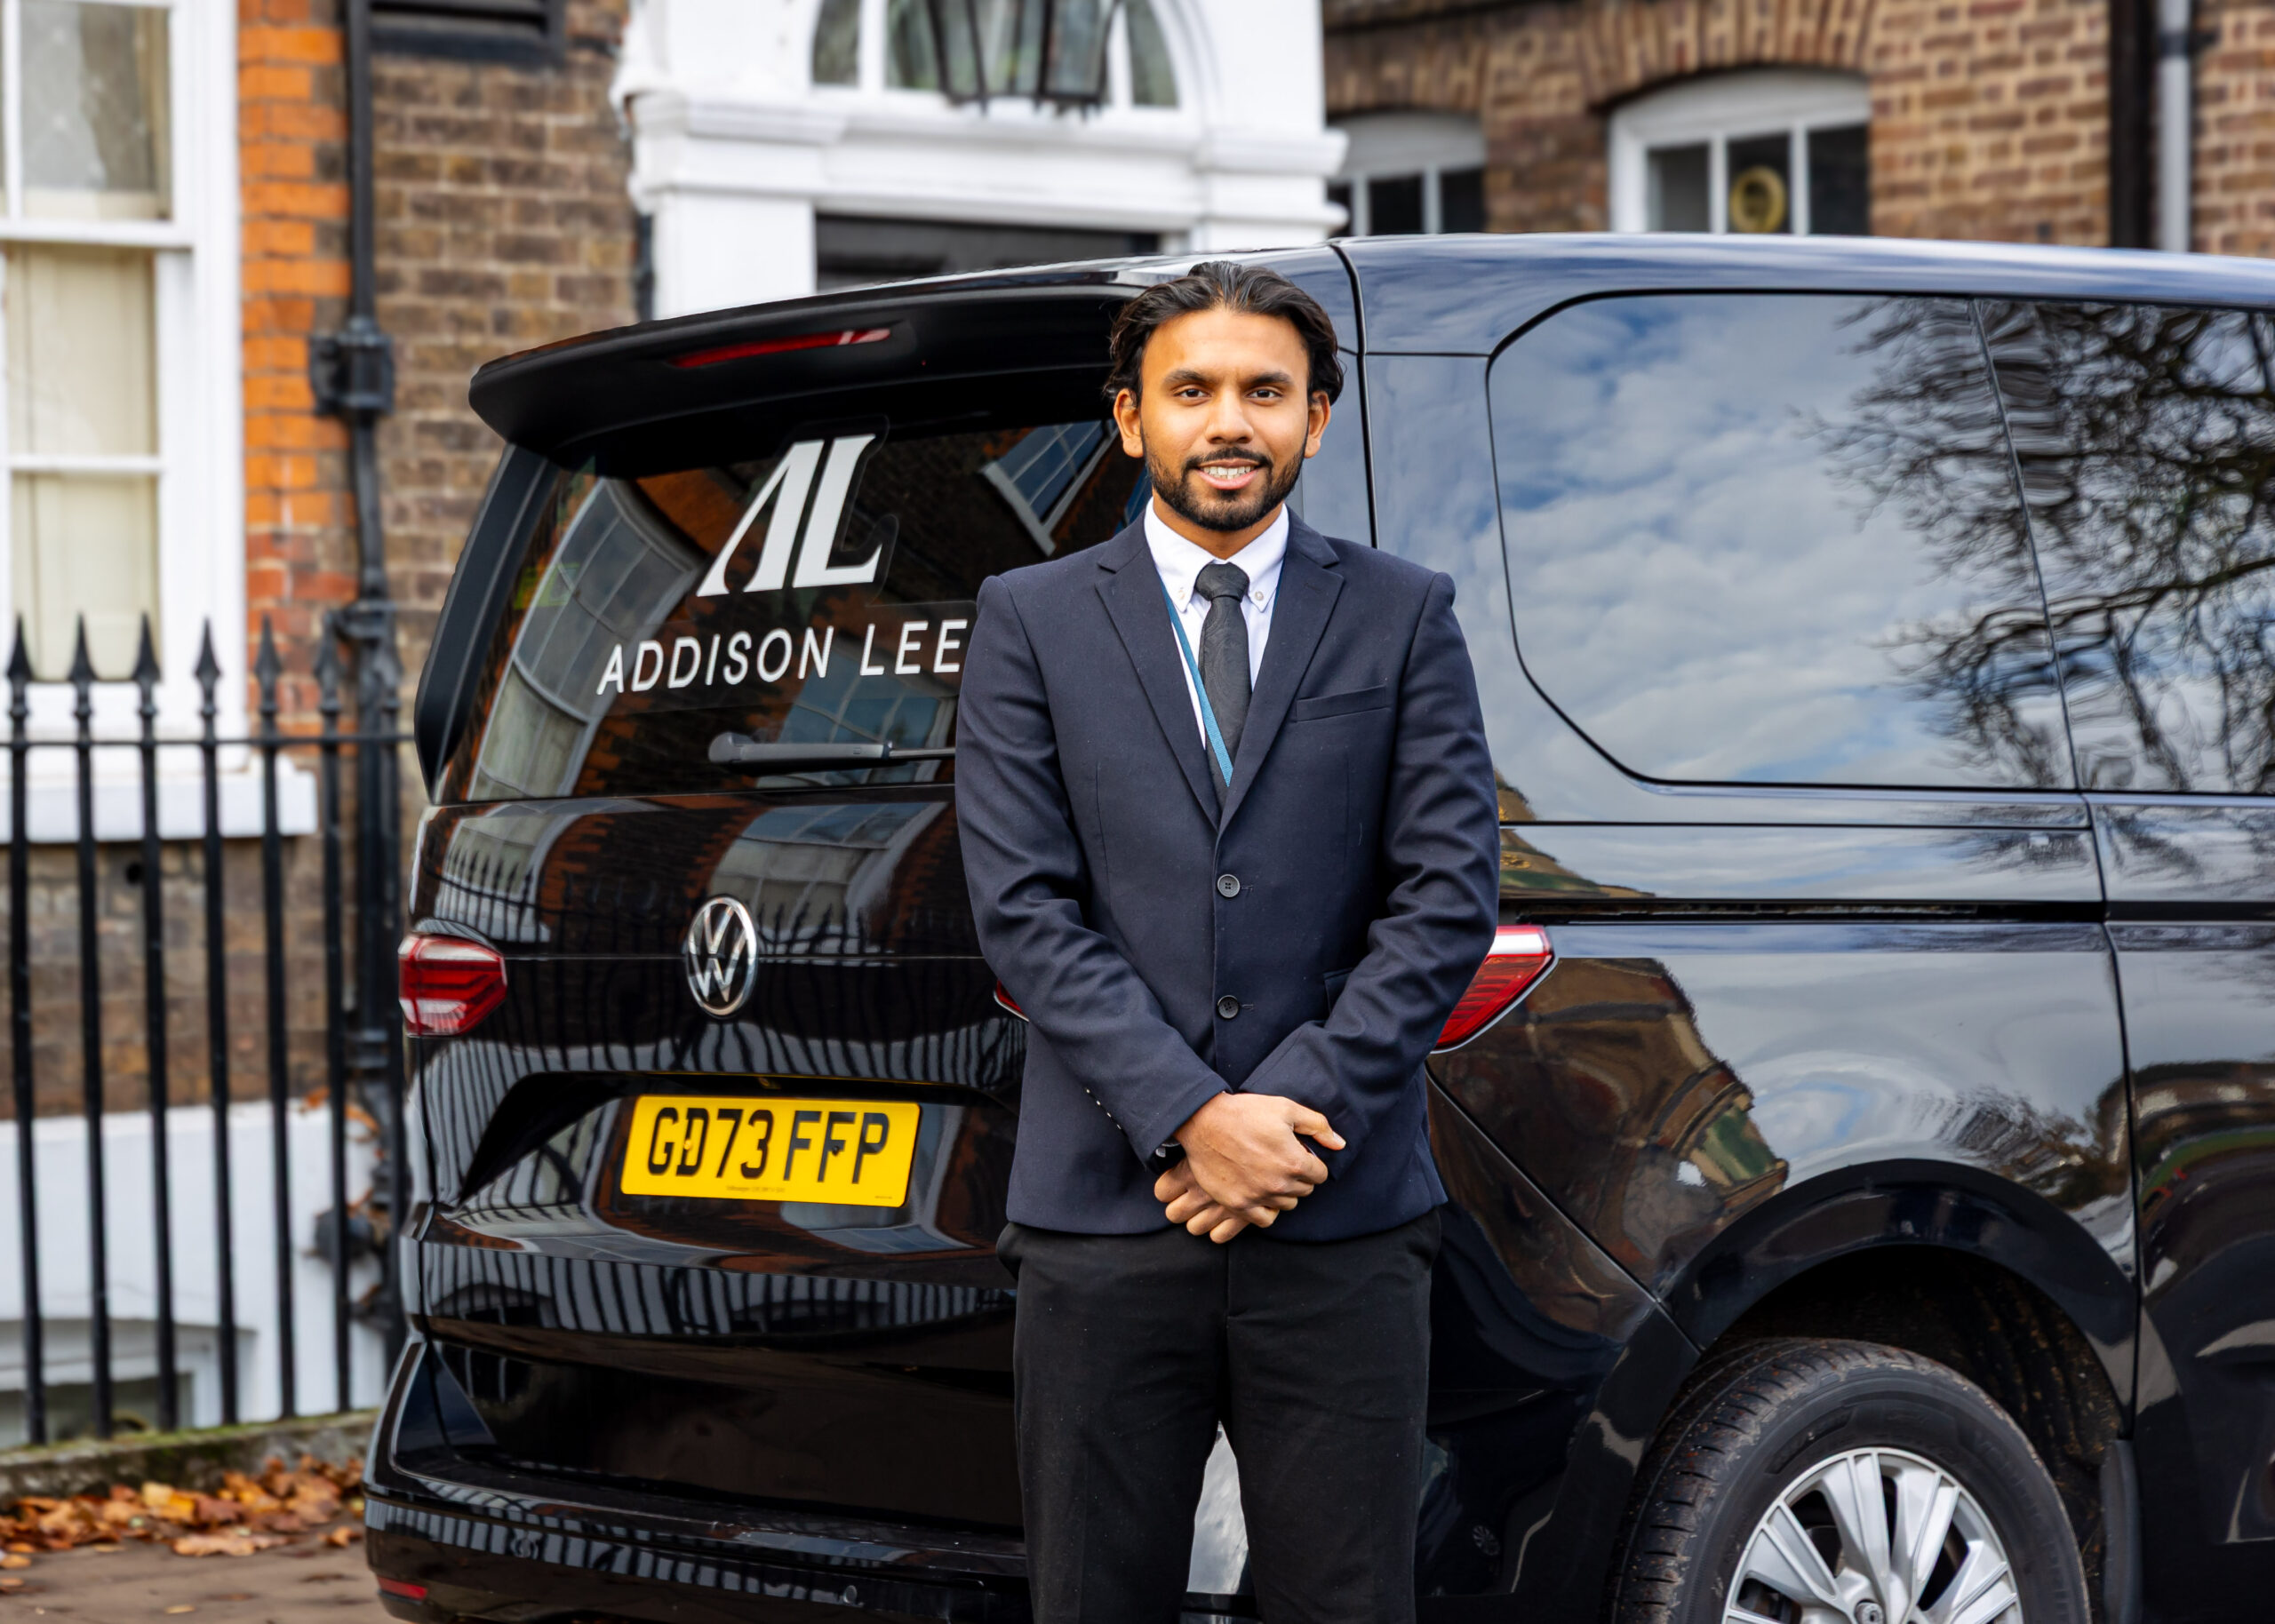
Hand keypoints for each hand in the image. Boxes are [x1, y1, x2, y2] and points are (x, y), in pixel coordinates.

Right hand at [1167, 1092, 1344, 1238]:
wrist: (1204, 1122)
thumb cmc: (1245, 1113)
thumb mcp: (1286, 1109)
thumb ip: (1318, 1126)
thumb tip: (1340, 1145)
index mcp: (1294, 1161)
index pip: (1320, 1175)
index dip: (1311, 1162)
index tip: (1298, 1153)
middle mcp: (1279, 1184)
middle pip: (1305, 1190)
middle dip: (1299, 1176)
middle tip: (1281, 1160)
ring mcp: (1258, 1197)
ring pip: (1287, 1204)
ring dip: (1284, 1191)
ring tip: (1270, 1173)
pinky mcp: (1238, 1204)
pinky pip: (1265, 1220)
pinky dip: (1267, 1209)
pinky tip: (1261, 1193)